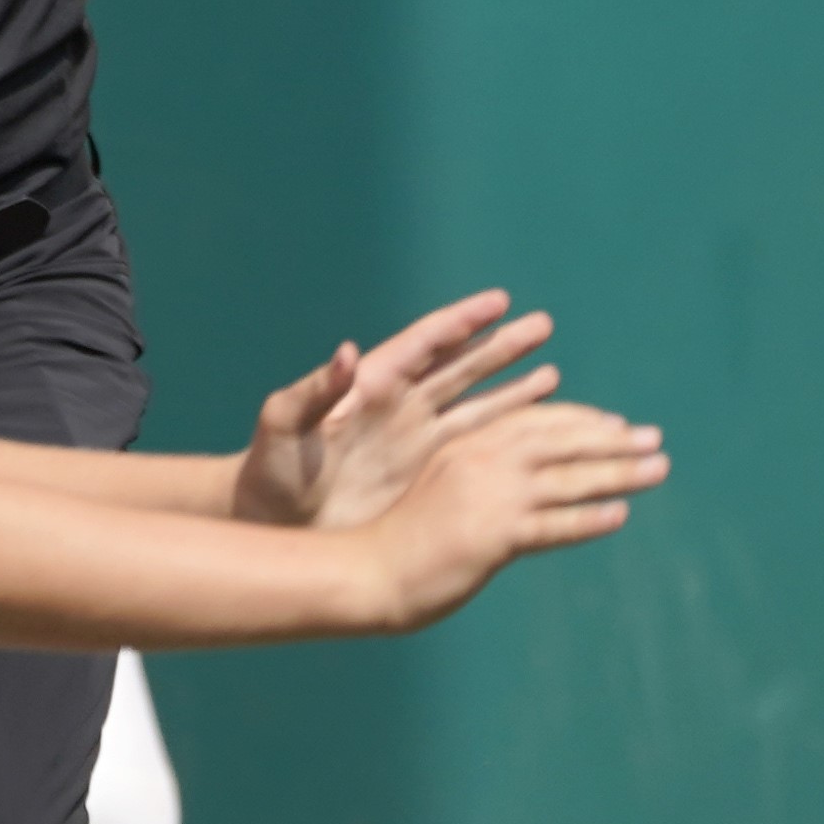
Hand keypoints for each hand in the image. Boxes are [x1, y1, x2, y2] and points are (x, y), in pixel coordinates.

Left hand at [238, 287, 563, 529]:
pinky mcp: (422, 476)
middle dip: (501, 347)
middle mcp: (400, 407)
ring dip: (512, 391)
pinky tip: (533, 435)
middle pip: (461, 367)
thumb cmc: (270, 468)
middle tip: (543, 325)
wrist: (272, 521)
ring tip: (553, 375)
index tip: (498, 302)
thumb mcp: (283, 424)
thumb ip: (314, 390)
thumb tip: (347, 352)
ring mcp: (415, 441)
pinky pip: (472, 451)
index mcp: (371, 385)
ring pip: (476, 407)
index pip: (425, 344)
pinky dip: (502, 440)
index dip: (461, 322)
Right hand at [353, 394, 670, 627]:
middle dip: (614, 440)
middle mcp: (482, 461)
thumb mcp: (446, 488)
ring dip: (619, 473)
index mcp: (469, 443)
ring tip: (658, 470)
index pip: (539, 421)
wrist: (368, 573)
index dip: (583, 421)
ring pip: (568, 479)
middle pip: (562, 441)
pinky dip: (588, 519)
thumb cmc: (404, 537)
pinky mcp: (493, 537)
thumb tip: (532, 485)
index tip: (619, 426)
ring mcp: (489, 497)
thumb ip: (484, 476)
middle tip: (655, 440)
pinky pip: (553, 526)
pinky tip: (620, 515)